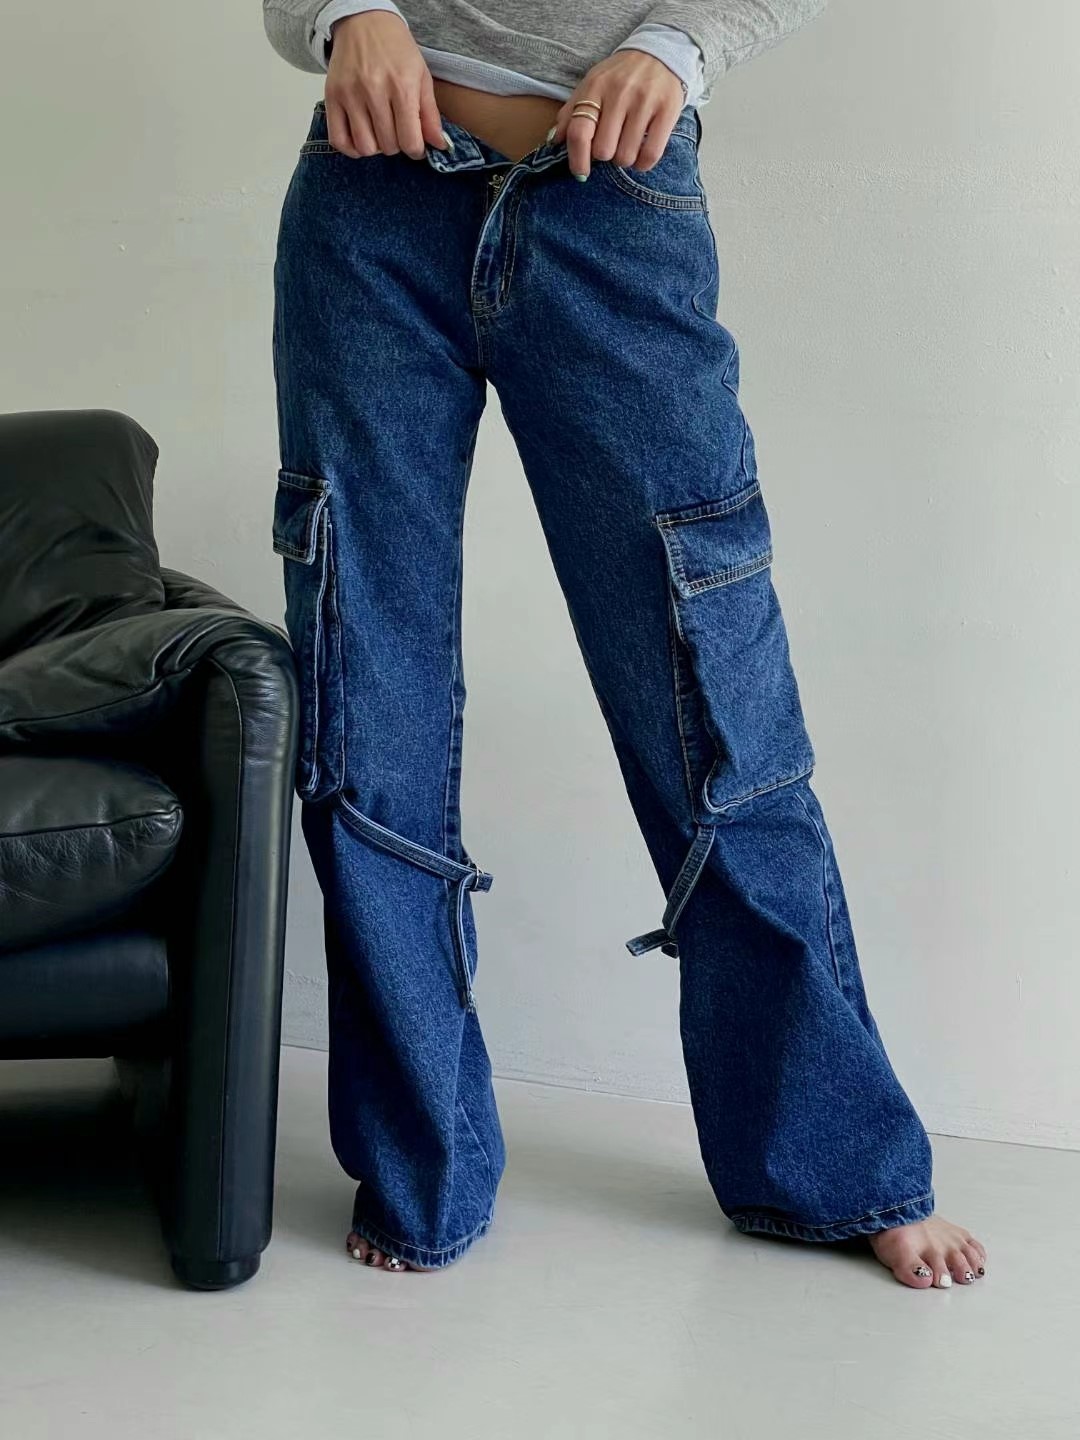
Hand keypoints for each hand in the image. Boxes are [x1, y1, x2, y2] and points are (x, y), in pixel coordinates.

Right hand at [324, 11, 449, 159]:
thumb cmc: (396, 50)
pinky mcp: (332, 96)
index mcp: (402, 87)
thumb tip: (440, 146)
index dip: (416, 149)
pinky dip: (351, 148)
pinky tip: (361, 138)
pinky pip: (339, 140)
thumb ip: (431, 114)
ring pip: (365, 147)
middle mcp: (374, 91)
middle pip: (388, 146)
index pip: (410, 142)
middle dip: (397, 144)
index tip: (415, 142)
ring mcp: (350, 94)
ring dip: (375, 147)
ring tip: (379, 131)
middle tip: (397, 129)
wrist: (364, 22)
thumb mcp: (422, 76)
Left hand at [547, 50, 685, 180]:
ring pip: (626, 156)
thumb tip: (553, 141)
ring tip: (627, 147)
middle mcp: (619, 93)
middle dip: (605, 156)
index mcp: (596, 87)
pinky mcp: (667, 110)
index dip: (577, 159)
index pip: (579, 132)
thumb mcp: (592, 85)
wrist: (659, 53)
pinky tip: (640, 156)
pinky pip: (650, 154)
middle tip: (611, 146)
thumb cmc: (620, 76)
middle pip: (603, 150)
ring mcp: (644, 101)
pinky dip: (642, 164)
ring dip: (624, 160)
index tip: (581, 172)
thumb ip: (571, 111)